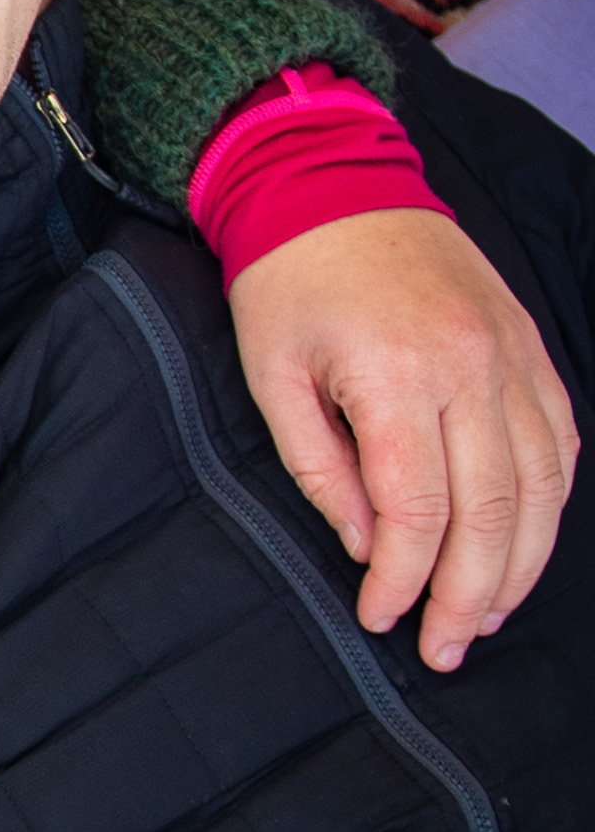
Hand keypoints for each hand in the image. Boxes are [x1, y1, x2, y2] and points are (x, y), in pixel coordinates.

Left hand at [225, 208, 576, 668]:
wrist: (332, 182)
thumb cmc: (286, 281)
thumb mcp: (271, 375)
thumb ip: (319, 468)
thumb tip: (366, 546)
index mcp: (398, 377)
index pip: (417, 510)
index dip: (403, 578)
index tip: (381, 618)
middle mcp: (472, 370)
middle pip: (492, 512)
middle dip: (468, 594)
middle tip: (444, 648)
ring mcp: (513, 358)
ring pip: (541, 487)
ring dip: (522, 563)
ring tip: (486, 615)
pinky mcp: (531, 349)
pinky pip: (559, 442)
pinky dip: (549, 502)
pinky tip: (525, 545)